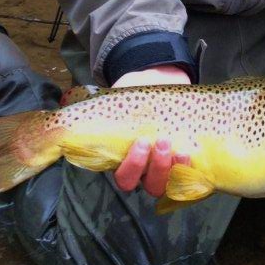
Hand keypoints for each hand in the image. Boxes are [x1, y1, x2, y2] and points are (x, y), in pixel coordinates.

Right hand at [111, 65, 191, 196]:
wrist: (160, 79)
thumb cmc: (135, 93)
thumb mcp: (120, 99)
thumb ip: (107, 110)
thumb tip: (76, 117)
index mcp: (126, 158)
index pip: (124, 178)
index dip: (131, 167)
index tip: (140, 142)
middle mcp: (146, 169)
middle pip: (148, 185)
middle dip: (155, 167)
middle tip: (160, 141)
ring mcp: (166, 166)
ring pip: (168, 183)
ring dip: (171, 168)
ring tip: (177, 146)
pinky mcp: (184, 160)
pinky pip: (187, 175)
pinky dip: (188, 168)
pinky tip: (189, 153)